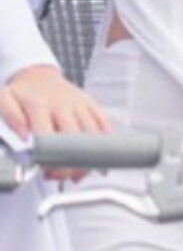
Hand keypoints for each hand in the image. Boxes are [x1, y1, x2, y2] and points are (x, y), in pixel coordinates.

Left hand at [1, 66, 110, 181]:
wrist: (37, 74)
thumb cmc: (21, 94)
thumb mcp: (4, 100)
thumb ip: (10, 117)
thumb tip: (24, 137)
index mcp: (39, 105)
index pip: (48, 137)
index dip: (51, 159)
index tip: (48, 172)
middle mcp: (63, 103)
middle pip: (75, 137)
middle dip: (72, 162)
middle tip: (63, 176)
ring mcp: (80, 103)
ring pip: (93, 132)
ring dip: (89, 156)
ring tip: (77, 172)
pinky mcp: (91, 103)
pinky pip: (104, 123)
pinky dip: (104, 142)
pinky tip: (93, 157)